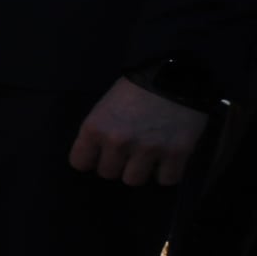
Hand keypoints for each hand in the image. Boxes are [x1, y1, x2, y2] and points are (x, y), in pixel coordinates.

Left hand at [71, 77, 208, 189]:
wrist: (177, 75)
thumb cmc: (137, 88)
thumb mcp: (106, 105)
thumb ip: (100, 130)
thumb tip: (97, 155)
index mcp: (95, 127)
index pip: (80, 162)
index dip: (91, 159)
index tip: (100, 155)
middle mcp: (117, 142)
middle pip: (108, 174)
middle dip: (117, 164)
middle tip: (128, 151)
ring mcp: (148, 149)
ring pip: (133, 180)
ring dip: (141, 170)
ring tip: (148, 155)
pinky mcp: (176, 154)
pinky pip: (166, 180)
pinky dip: (167, 173)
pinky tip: (168, 159)